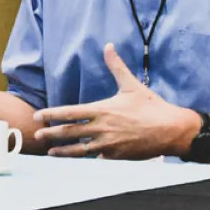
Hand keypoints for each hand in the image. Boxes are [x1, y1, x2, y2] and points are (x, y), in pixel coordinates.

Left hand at [33, 44, 198, 159]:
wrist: (172, 130)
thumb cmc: (151, 106)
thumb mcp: (132, 85)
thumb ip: (116, 66)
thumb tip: (108, 46)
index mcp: (103, 110)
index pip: (71, 112)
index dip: (52, 115)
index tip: (38, 116)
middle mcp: (103, 128)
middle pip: (71, 132)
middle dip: (52, 134)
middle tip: (37, 135)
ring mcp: (109, 145)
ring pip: (80, 150)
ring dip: (64, 151)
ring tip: (51, 152)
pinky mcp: (117, 157)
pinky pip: (97, 160)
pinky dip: (85, 161)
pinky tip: (75, 163)